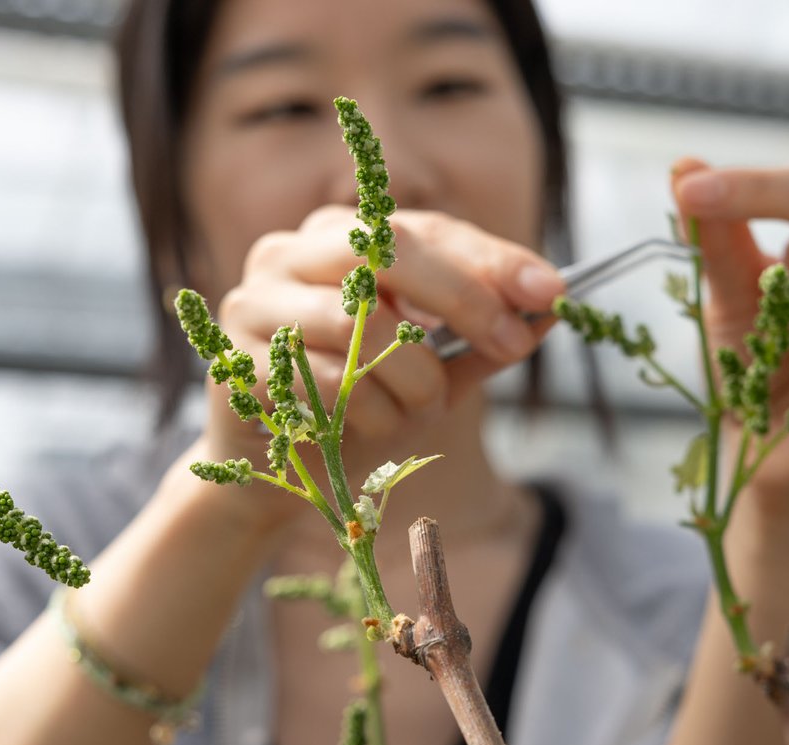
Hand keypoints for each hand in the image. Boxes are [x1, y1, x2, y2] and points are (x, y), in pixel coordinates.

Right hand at [210, 205, 563, 467]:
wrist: (277, 471)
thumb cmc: (359, 407)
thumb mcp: (435, 369)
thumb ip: (484, 339)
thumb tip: (551, 307)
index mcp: (338, 238)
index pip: (423, 228)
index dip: (490, 258)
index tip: (551, 291)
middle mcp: (288, 253)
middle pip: (385, 249)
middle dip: (463, 298)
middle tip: (510, 343)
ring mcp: (255, 303)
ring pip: (360, 324)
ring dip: (415, 378)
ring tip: (421, 407)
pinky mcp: (237, 362)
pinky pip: (328, 382)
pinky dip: (373, 413)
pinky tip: (370, 426)